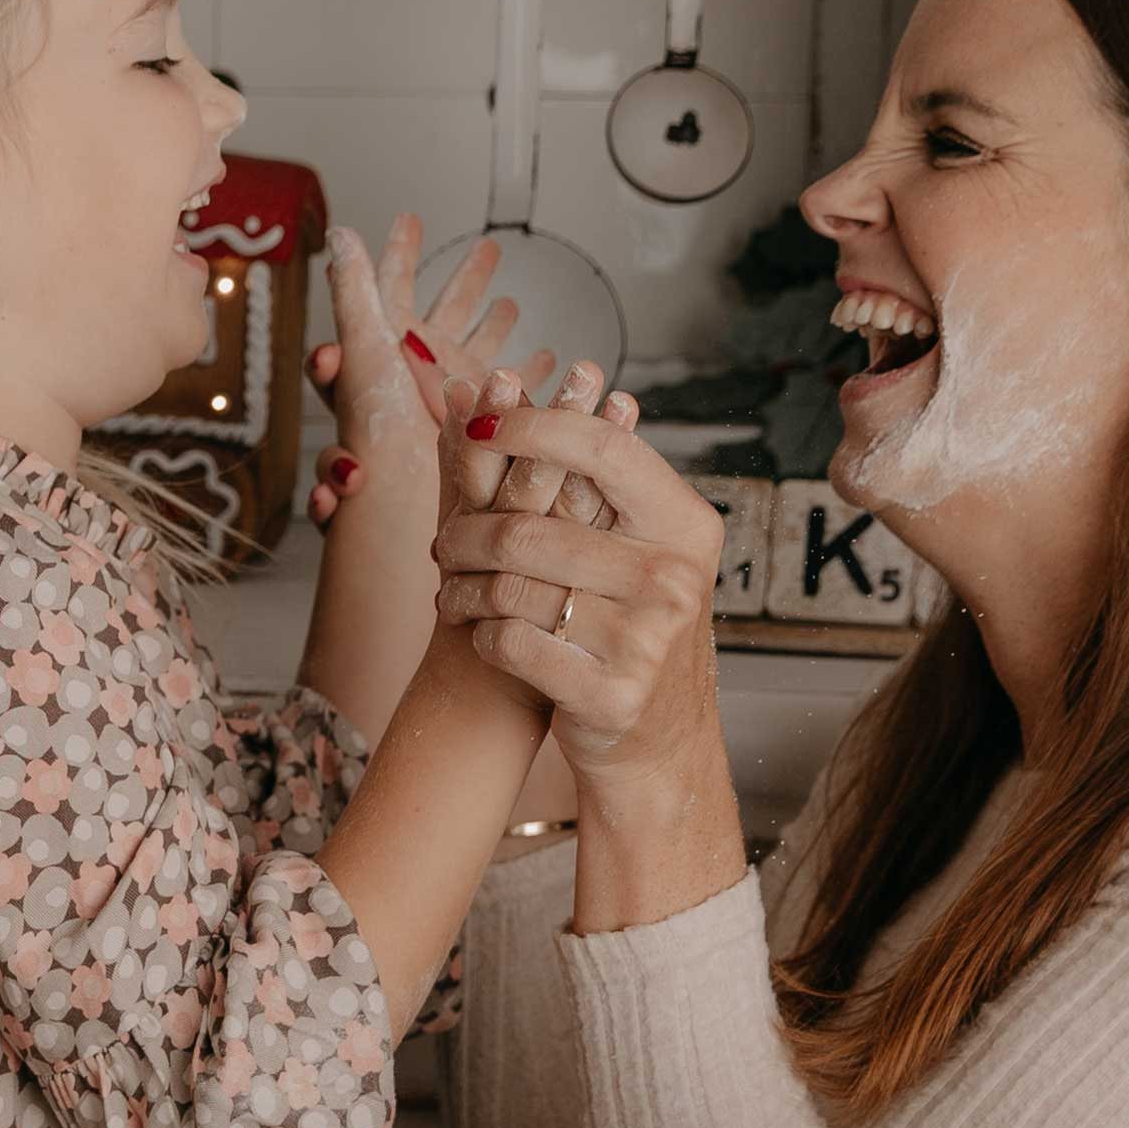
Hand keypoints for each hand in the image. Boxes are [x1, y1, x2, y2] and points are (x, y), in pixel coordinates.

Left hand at [302, 218, 520, 530]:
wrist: (406, 491)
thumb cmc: (377, 424)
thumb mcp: (361, 345)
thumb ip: (352, 293)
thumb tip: (341, 235)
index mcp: (389, 341)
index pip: (394, 284)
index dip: (400, 252)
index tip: (410, 220)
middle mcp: (421, 365)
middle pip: (447, 309)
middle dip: (465, 281)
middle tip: (489, 249)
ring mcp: (454, 390)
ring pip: (481, 341)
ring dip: (498, 319)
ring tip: (513, 301)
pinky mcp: (483, 417)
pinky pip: (510, 387)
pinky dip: (528, 372)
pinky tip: (548, 360)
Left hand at [432, 402, 724, 772]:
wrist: (659, 744)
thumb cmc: (633, 630)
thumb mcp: (632, 551)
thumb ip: (583, 480)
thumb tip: (501, 384)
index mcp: (686, 525)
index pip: (602, 451)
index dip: (531, 427)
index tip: (479, 423)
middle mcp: (675, 577)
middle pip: (529, 529)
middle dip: (465, 535)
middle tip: (442, 544)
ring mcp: (648, 639)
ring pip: (510, 588)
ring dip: (462, 589)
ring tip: (450, 591)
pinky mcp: (611, 694)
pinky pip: (510, 643)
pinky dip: (482, 636)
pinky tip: (481, 634)